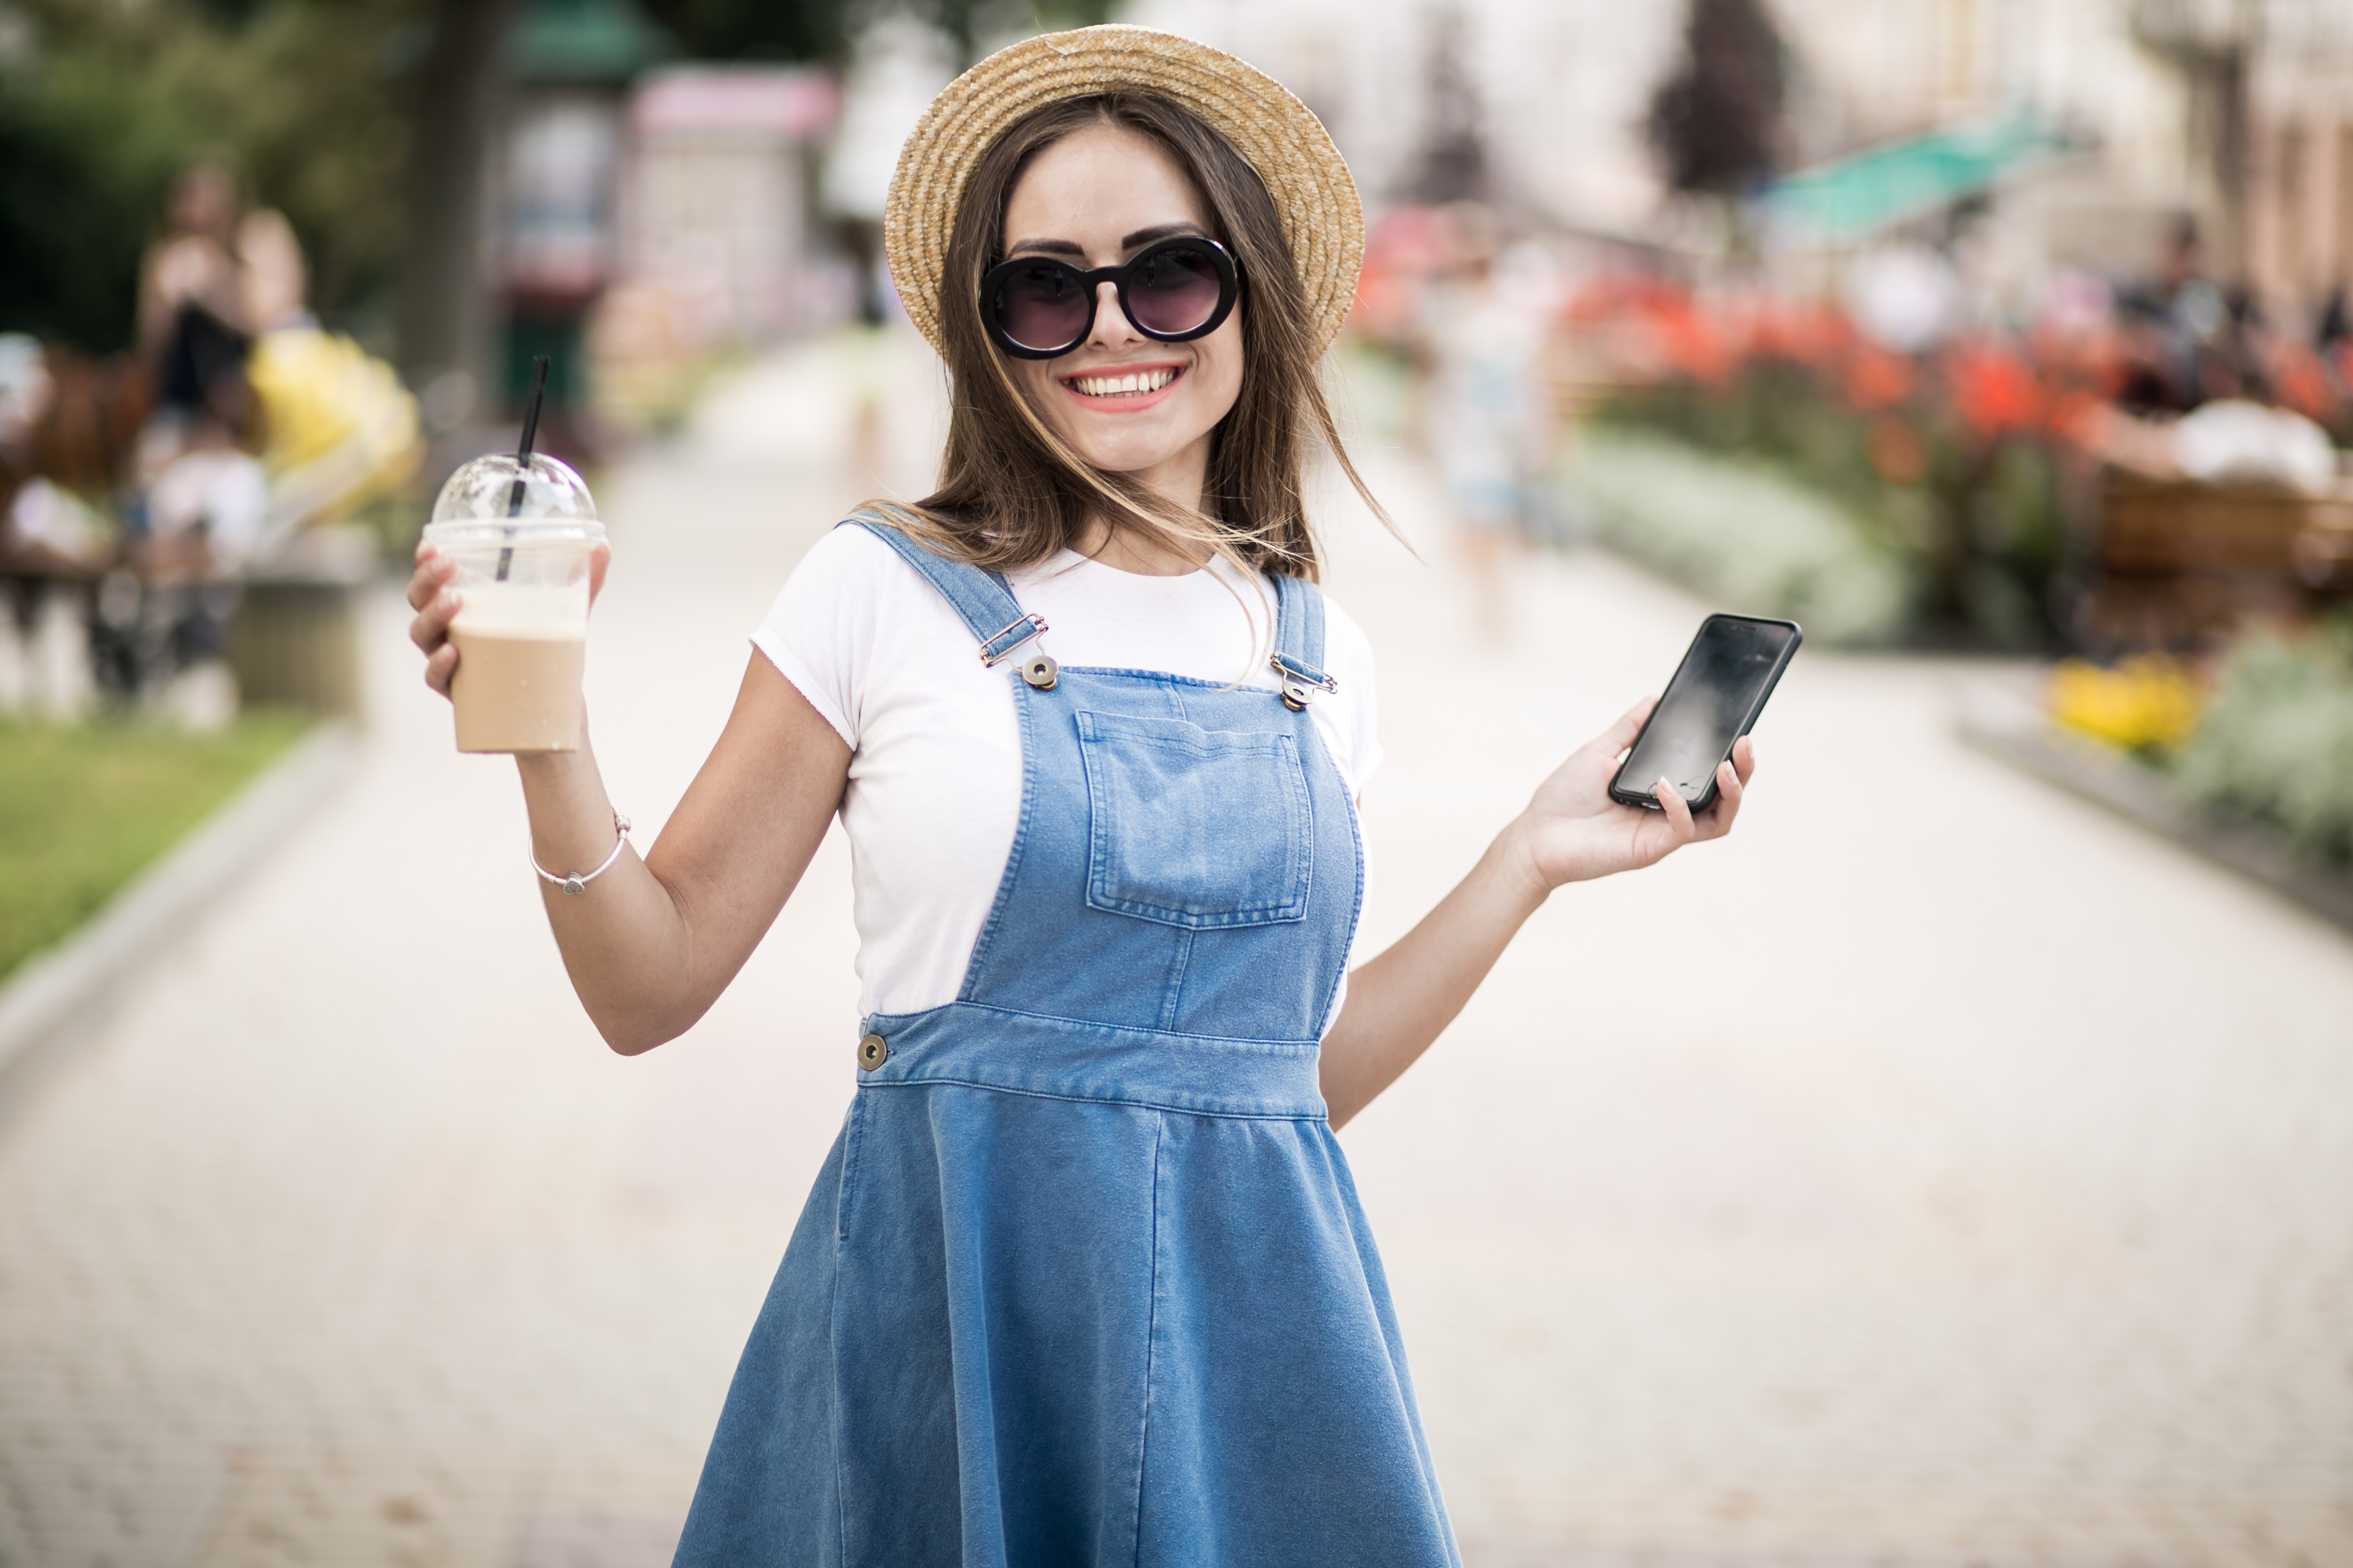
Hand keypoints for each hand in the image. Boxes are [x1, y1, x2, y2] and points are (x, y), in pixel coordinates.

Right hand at [407, 538, 610, 700]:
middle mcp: (449, 629)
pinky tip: (452, 653)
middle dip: (427, 581)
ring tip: (456, 603)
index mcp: (466, 604)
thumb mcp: (567, 613)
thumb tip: (604, 546)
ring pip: (422, 636)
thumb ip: (585, 580)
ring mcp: (449, 659)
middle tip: (449, 568)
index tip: (431, 545)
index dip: (423, 560)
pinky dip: (438, 665)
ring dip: (433, 616)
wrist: (553, 706)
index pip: (432, 577)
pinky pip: (435, 678)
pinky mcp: (458, 691)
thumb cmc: (548, 649)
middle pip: (418, 601)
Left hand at [1507, 698, 1755, 892]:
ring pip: (1718, 819)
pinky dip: (1680, 805)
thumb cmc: (1562, 798)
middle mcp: (1669, 814)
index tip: (1739, 729)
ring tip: (1728, 766)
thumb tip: (1653, 700)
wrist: (1533, 837)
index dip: (1730, 757)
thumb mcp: (1599, 752)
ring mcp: (1662, 833)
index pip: (1709, 776)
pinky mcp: (1650, 849)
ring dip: (1731, 793)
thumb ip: (1629, 730)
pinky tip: (1665, 785)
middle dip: (1744, 772)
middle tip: (1746, 744)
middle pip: (1725, 799)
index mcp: (1662, 791)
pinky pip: (1682, 829)